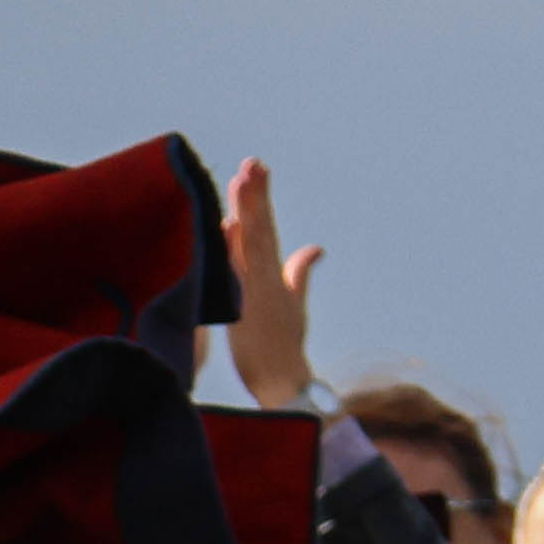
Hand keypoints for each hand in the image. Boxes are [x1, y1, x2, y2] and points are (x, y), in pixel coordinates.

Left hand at [217, 160, 324, 411]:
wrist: (284, 380)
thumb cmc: (284, 343)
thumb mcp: (295, 302)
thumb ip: (300, 272)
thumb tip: (316, 248)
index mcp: (274, 273)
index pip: (266, 227)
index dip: (260, 198)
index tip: (255, 169)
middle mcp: (266, 276)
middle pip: (260, 226)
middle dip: (256, 193)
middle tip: (253, 162)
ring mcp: (256, 289)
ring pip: (250, 241)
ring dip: (247, 209)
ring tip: (242, 179)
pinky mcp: (246, 305)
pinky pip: (237, 271)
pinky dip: (233, 248)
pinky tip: (227, 224)